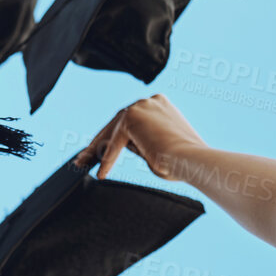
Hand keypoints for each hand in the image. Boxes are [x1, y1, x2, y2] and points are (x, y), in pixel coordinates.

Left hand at [75, 94, 207, 182]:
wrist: (192, 160)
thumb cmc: (182, 162)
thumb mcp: (159, 149)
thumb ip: (142, 142)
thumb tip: (125, 146)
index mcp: (160, 105)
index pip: (130, 121)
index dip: (112, 137)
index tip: (100, 150)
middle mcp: (150, 101)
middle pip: (116, 123)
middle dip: (98, 142)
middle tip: (83, 158)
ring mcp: (141, 106)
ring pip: (112, 131)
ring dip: (96, 149)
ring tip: (83, 163)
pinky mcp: (132, 117)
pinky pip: (114, 142)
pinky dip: (107, 158)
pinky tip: (101, 173)